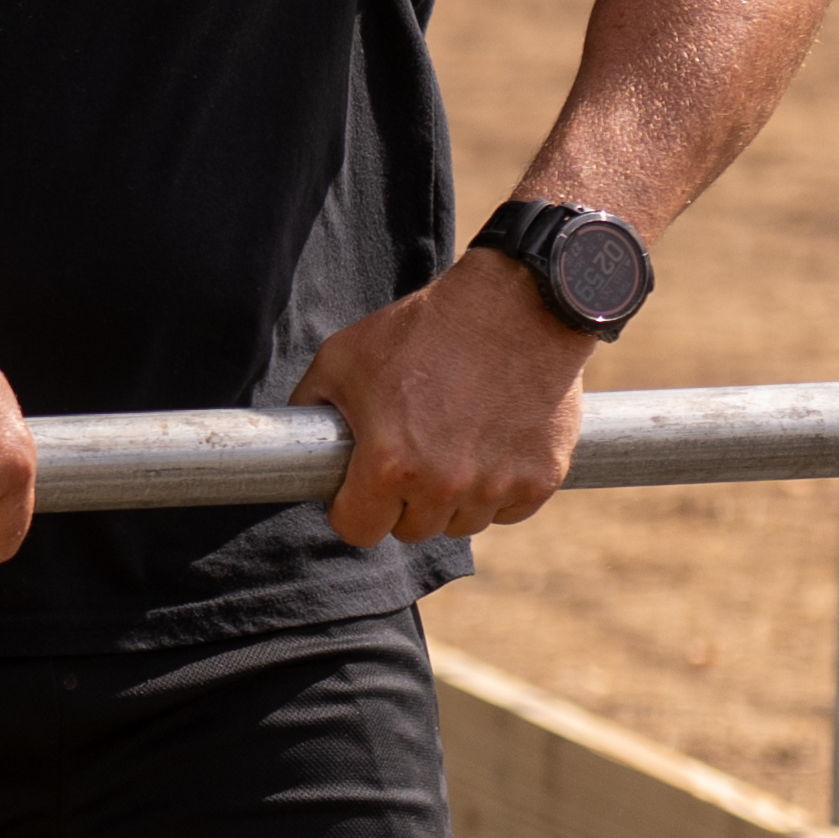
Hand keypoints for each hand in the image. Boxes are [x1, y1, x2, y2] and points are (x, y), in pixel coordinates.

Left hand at [301, 253, 590, 545]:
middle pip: (412, 531)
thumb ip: (309, 407)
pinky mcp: (543, 478)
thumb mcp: (341, 359)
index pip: (358, 530)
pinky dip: (499, 492)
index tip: (359, 490)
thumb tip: (295, 443)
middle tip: (409, 460)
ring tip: (451, 448)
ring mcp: (498, 484)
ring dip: (453, 500)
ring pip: (462, 524)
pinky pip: (509, 510)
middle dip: (402, 503)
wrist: (515, 306)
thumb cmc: (421, 329)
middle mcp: (444, 484)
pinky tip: (490, 450)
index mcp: (388, 464)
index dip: (352, 510)